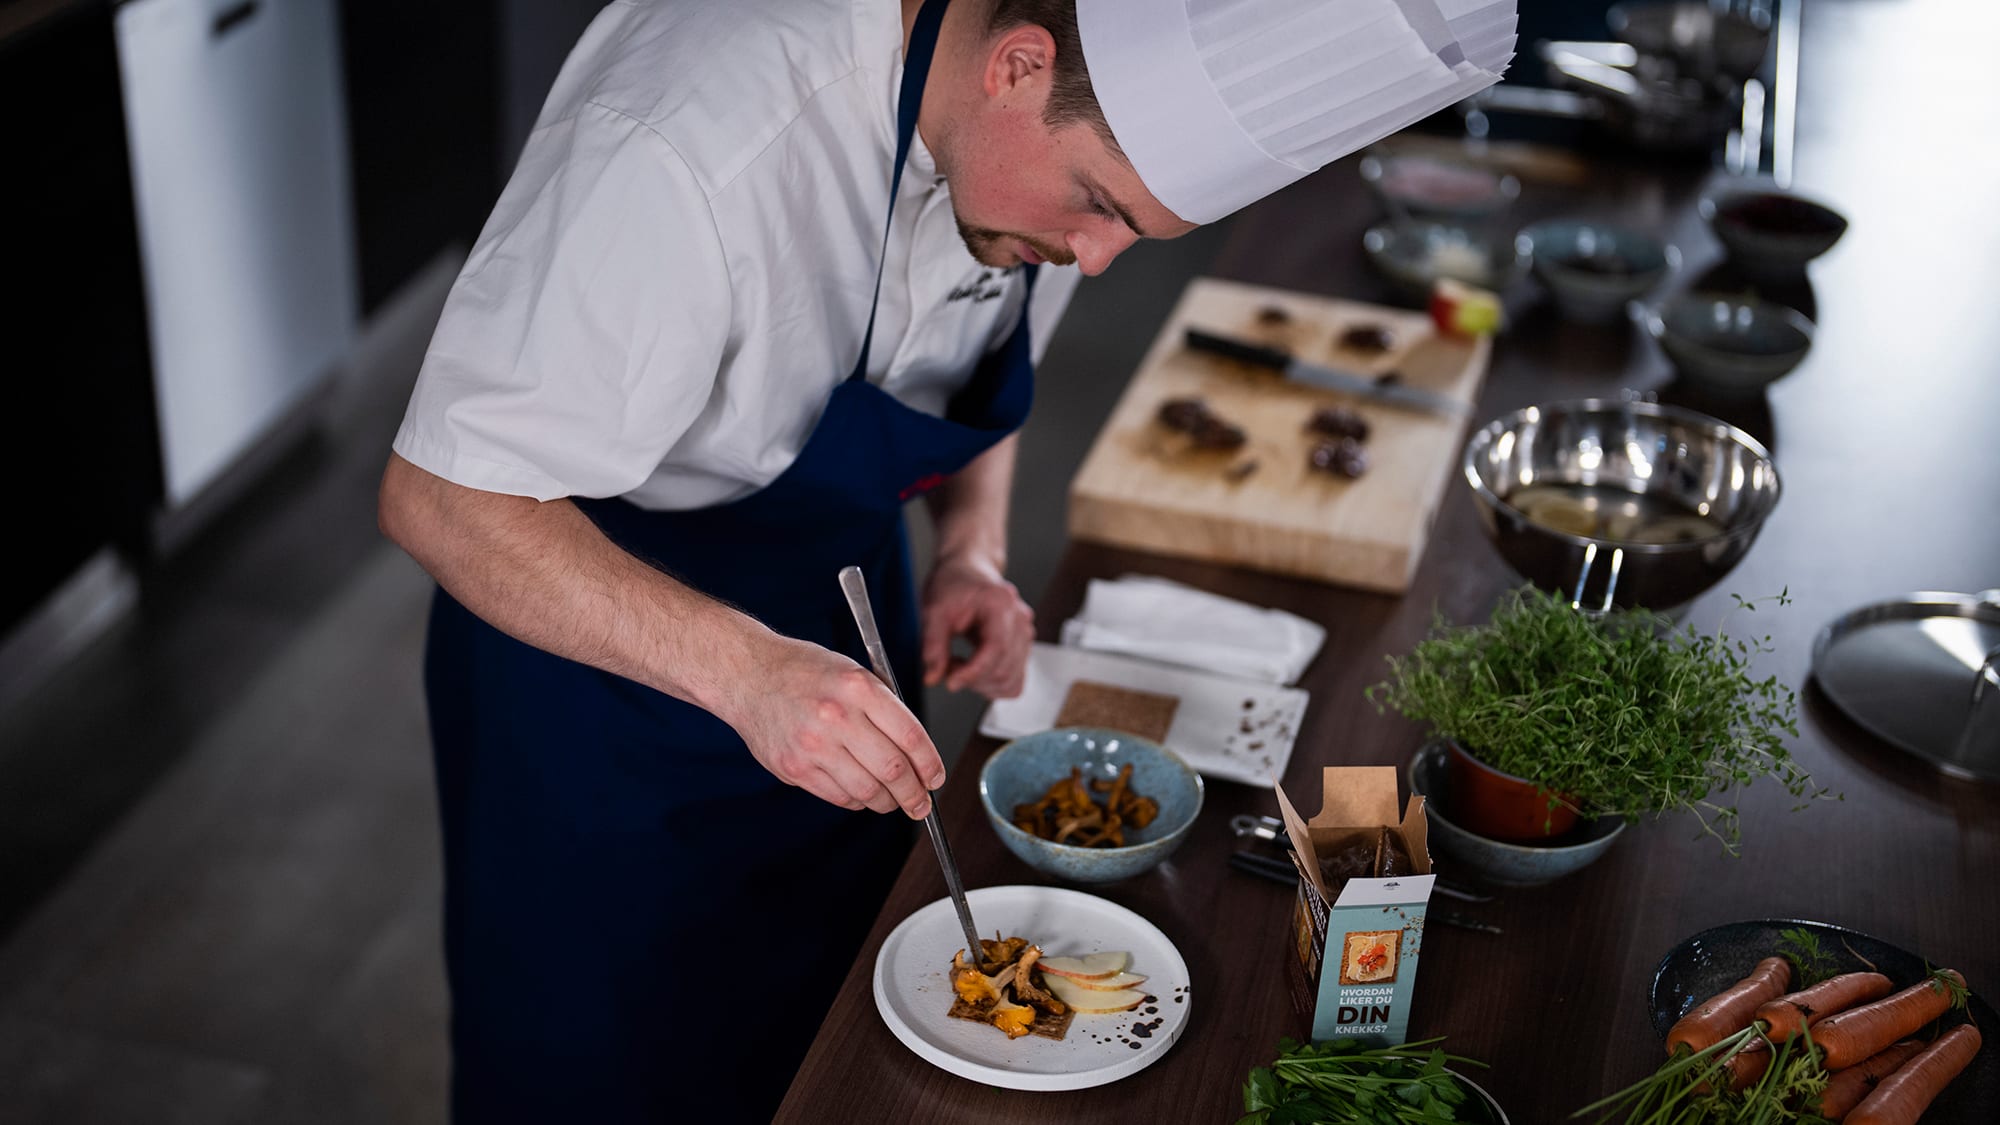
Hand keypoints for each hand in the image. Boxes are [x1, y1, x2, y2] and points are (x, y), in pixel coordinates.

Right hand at [714, 633, 944, 817]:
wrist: (747, 675)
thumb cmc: (803, 671)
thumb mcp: (852, 671)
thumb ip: (884, 706)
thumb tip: (917, 751)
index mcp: (858, 687)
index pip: (910, 736)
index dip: (930, 764)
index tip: (935, 777)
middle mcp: (836, 716)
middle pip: (893, 770)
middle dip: (915, 794)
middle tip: (921, 803)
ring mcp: (812, 745)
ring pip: (868, 790)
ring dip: (888, 803)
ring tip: (893, 801)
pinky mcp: (793, 768)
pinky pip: (838, 797)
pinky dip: (858, 801)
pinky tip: (862, 794)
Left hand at [920, 552, 1033, 696]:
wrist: (966, 572)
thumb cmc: (953, 585)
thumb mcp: (933, 610)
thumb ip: (933, 644)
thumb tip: (932, 677)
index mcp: (1001, 604)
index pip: (997, 649)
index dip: (974, 672)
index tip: (950, 682)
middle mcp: (1020, 620)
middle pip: (1005, 669)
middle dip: (973, 679)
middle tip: (947, 667)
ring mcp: (1025, 635)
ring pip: (1011, 681)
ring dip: (981, 685)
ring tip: (958, 666)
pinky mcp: (1022, 649)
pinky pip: (1014, 681)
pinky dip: (992, 685)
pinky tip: (974, 671)